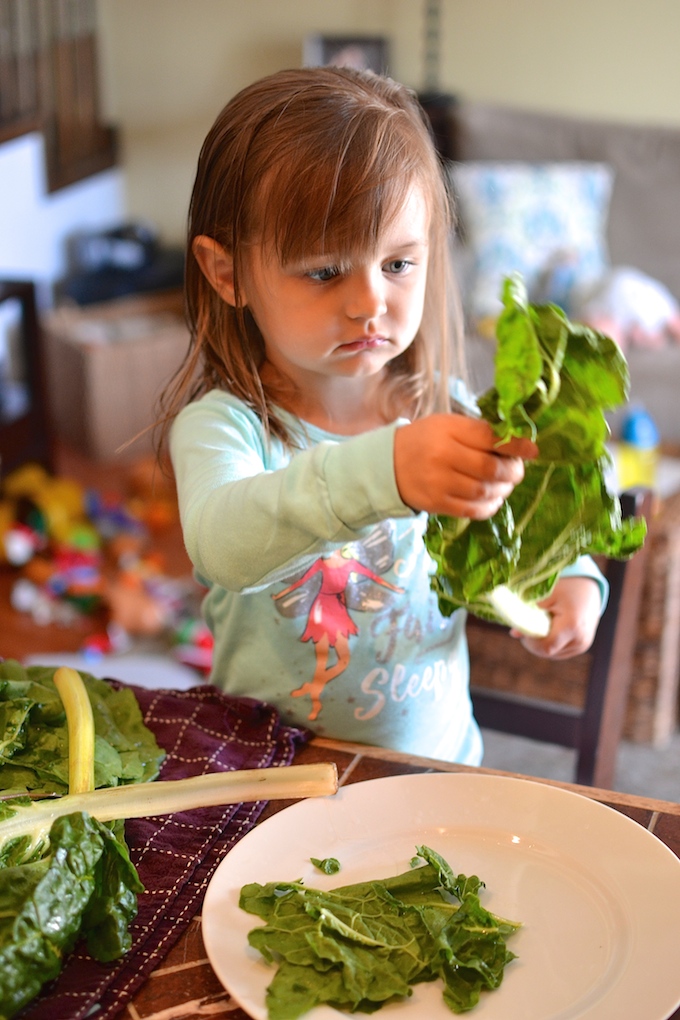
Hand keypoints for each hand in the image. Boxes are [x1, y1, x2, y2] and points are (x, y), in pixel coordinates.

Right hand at [393, 413, 536, 517]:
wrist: (387, 464)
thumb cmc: (425, 441)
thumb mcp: (448, 426)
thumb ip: (479, 432)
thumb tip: (520, 444)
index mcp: (448, 430)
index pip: (489, 437)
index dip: (516, 445)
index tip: (532, 451)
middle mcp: (443, 456)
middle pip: (490, 468)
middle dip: (512, 471)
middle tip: (516, 471)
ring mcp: (439, 482)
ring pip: (484, 491)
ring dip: (503, 490)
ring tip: (504, 485)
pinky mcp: (436, 504)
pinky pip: (472, 510)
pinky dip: (489, 506)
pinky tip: (492, 499)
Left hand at [512, 577, 601, 658]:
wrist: (588, 586)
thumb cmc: (565, 586)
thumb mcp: (544, 596)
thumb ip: (528, 614)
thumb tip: (514, 634)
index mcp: (572, 626)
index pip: (545, 646)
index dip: (530, 641)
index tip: (520, 629)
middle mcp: (580, 640)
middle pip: (547, 652)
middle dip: (533, 642)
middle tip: (527, 625)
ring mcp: (582, 645)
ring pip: (552, 654)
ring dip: (540, 643)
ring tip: (540, 623)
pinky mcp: (581, 646)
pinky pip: (558, 651)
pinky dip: (549, 642)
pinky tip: (548, 627)